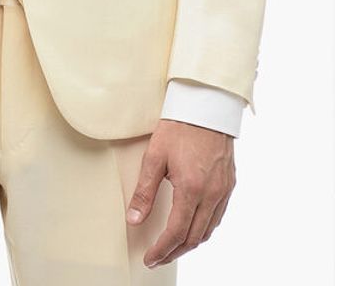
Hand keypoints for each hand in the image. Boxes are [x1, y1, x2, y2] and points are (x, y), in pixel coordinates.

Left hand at [126, 118, 235, 268]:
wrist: (206, 106)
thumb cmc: (179, 127)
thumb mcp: (154, 157)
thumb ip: (144, 192)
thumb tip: (134, 220)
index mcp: (192, 189)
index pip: (176, 233)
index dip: (162, 250)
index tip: (150, 258)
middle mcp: (212, 194)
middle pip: (194, 237)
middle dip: (174, 251)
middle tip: (158, 256)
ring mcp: (224, 190)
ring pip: (208, 230)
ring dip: (190, 243)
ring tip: (172, 246)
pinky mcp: (229, 184)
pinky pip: (218, 216)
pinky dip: (204, 228)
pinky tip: (193, 226)